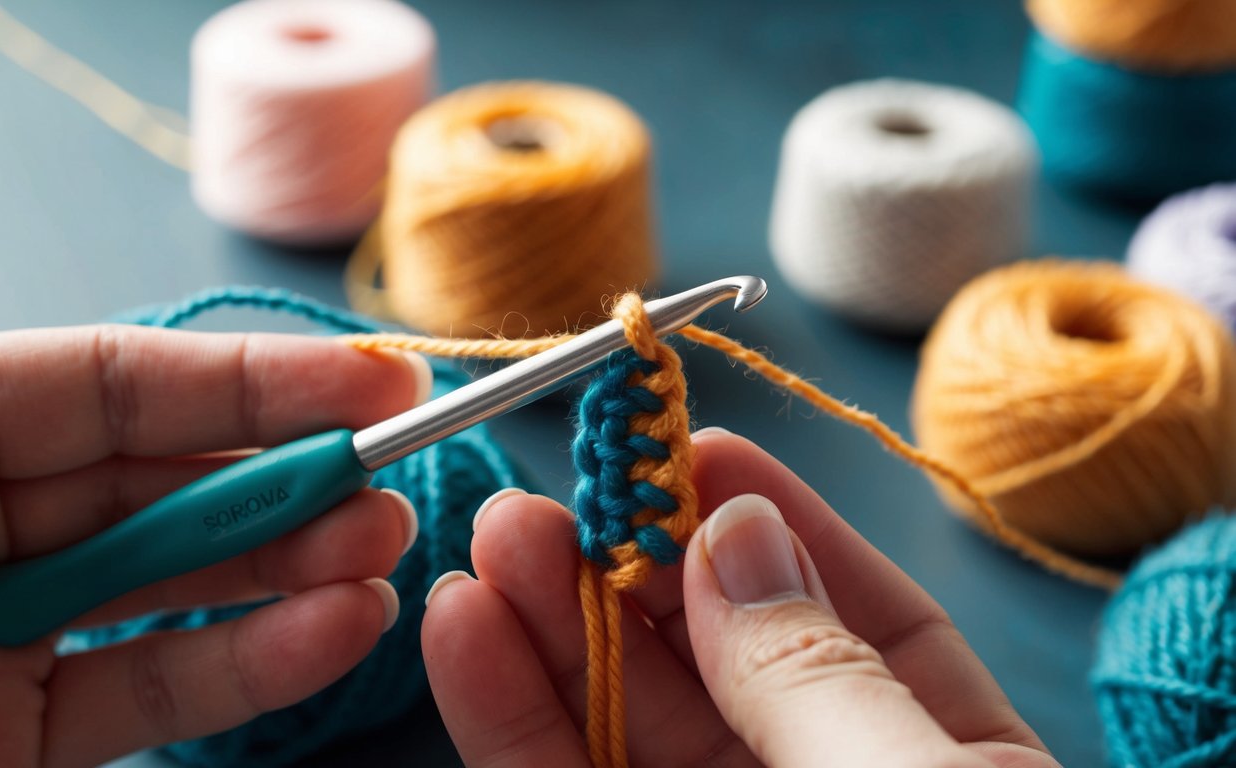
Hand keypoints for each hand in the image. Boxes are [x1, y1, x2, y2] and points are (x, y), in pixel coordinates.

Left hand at [0, 326, 429, 766]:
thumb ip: (66, 395)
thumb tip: (199, 369)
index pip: (120, 383)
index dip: (259, 379)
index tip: (380, 384)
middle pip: (163, 482)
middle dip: (290, 479)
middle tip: (387, 487)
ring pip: (171, 587)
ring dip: (293, 568)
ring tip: (381, 555)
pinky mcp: (11, 741)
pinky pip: (146, 691)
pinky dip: (252, 663)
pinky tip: (338, 628)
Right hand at [422, 429, 1061, 766]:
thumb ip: (819, 673)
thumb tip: (737, 531)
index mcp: (943, 759)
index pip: (857, 614)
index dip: (772, 523)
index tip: (694, 447)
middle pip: (713, 657)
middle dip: (633, 562)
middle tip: (568, 479)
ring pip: (619, 715)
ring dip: (546, 620)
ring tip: (496, 532)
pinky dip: (503, 709)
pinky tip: (465, 627)